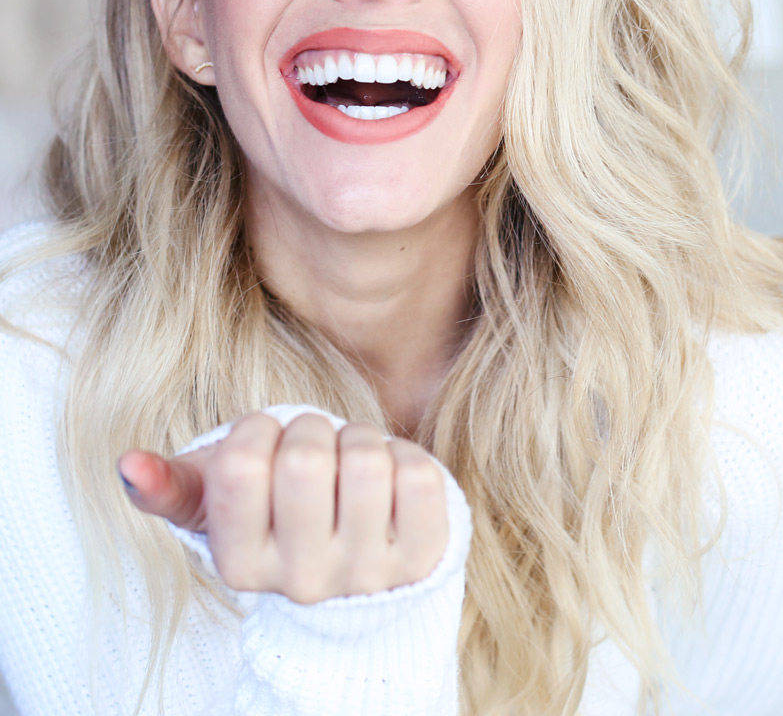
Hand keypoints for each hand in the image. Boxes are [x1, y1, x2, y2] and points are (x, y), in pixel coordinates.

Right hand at [117, 412, 448, 602]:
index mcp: (241, 565)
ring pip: (367, 460)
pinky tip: (389, 482)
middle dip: (310, 432)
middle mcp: (304, 583)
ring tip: (349, 464)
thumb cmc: (277, 518)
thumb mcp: (218, 504)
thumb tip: (127, 463)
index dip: (256, 431)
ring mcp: (369, 576)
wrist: (354, 579)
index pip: (241, 464)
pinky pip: (419, 473)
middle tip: (312, 452)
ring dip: (358, 440)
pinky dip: (403, 456)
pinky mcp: (423, 558)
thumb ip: (168, 485)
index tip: (264, 444)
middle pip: (307, 460)